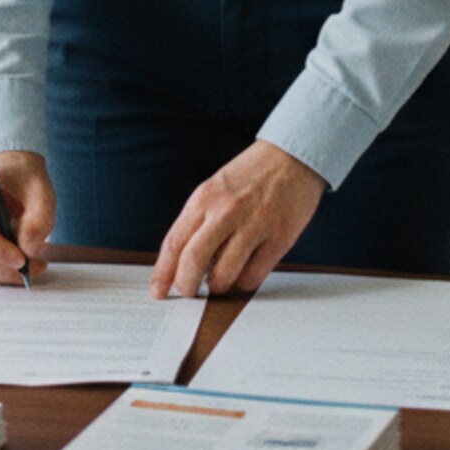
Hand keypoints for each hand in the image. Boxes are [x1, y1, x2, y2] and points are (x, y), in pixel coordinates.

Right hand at [0, 150, 55, 287]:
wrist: (10, 168)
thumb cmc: (23, 176)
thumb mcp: (41, 191)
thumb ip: (38, 220)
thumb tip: (28, 251)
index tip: (22, 259)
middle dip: (5, 268)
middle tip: (36, 268)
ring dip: (2, 274)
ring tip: (31, 267)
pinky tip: (15, 267)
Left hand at [150, 141, 324, 299]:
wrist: (292, 156)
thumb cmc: (251, 175)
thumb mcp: (215, 188)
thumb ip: (199, 221)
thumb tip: (183, 263)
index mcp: (204, 198)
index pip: (174, 243)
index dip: (163, 273)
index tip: (157, 292)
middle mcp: (226, 211)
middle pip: (193, 262)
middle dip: (186, 287)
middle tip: (189, 294)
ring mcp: (254, 225)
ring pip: (223, 276)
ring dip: (217, 287)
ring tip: (219, 282)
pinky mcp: (279, 238)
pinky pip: (253, 277)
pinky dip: (243, 283)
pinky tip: (244, 274)